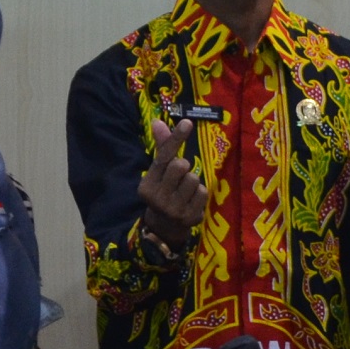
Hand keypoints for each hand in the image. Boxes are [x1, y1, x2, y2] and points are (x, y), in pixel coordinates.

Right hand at [138, 119, 208, 237]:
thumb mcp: (159, 172)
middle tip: (179, 177)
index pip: (163, 157)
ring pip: (193, 179)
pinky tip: (191, 201)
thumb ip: (162, 148)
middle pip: (181, 165)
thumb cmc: (164, 191)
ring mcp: (173, 209)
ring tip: (184, 191)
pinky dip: (199, 193)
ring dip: (193, 181)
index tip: (188, 122)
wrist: (165, 227)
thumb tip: (158, 121)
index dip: (176, 138)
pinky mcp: (189, 217)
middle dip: (184, 167)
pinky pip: (203, 192)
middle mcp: (157, 197)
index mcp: (147, 185)